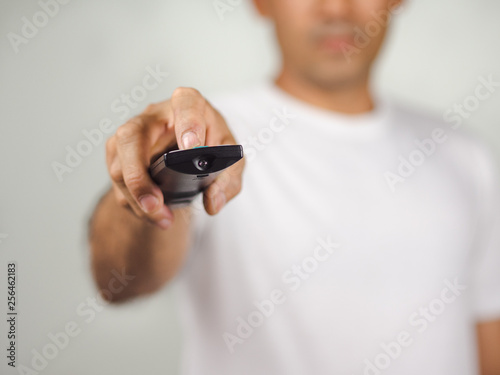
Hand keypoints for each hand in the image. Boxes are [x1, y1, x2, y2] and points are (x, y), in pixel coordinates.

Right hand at [105, 87, 244, 228]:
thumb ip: (228, 181)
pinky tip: (154, 214)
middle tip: (155, 203)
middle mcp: (155, 116)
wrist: (190, 155)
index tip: (192, 147)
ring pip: (118, 165)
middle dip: (138, 175)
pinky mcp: (119, 155)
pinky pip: (117, 182)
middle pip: (131, 136)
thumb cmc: (211, 148)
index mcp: (189, 105)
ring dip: (136, 198)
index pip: (185, 102)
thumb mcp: (231, 163)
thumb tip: (212, 202)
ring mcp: (132, 134)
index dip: (188, 122)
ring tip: (162, 217)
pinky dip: (134, 204)